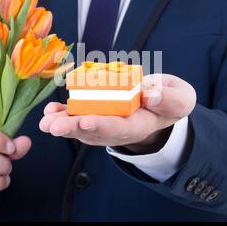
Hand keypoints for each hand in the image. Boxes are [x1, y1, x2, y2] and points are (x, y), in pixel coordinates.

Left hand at [39, 74, 195, 153]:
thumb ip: (169, 98)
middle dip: (73, 128)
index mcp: (141, 124)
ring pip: (82, 126)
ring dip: (62, 123)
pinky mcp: (97, 114)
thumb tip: (150, 94)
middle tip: (53, 126)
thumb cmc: (170, 100)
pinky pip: (78, 116)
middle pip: (95, 131)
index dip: (103, 125)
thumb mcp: (180, 98)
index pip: (121, 128)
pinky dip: (63, 113)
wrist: (160, 104)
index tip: (86, 121)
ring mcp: (106, 123)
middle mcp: (120, 128)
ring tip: (45, 120)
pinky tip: (50, 109)